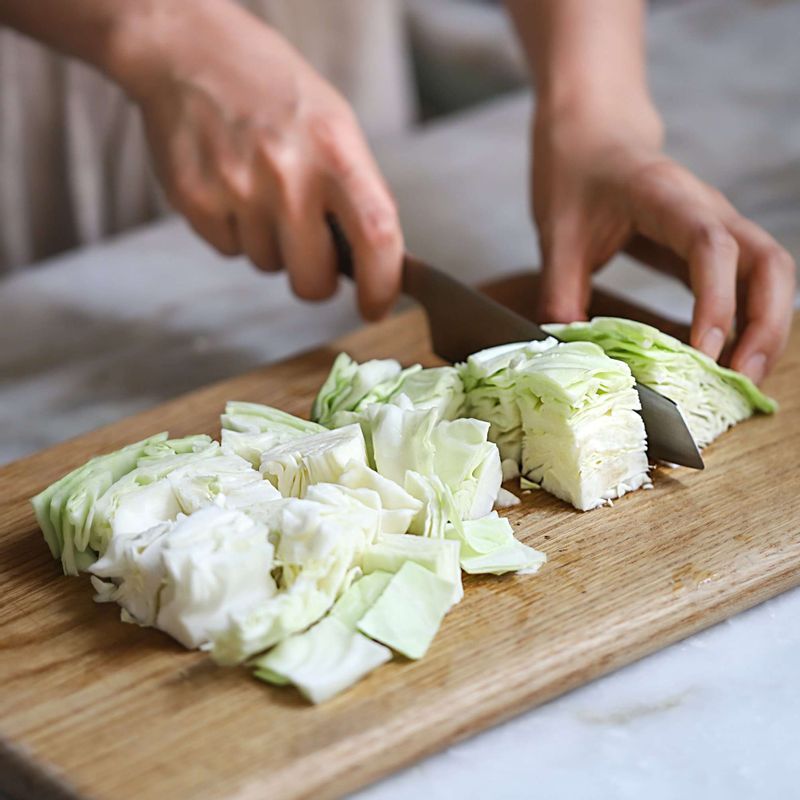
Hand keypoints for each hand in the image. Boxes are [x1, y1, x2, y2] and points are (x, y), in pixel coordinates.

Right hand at [110, 1, 402, 319]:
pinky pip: (229, 250)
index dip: (382, 284)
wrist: (188, 52)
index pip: (376, 235)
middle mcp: (287, 172)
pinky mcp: (195, 201)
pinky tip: (230, 186)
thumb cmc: (273, 92)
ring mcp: (237, 189)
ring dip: (270, 245)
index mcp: (335, 150)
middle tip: (311, 254)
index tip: (376, 306)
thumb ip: (356, 192)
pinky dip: (234, 231)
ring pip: (267, 265)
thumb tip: (377, 262)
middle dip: (315, 281)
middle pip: (313, 280)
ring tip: (260, 188)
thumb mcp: (335, 126)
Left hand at [531, 101, 795, 382]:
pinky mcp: (713, 245)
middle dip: (765, 324)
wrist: (592, 134)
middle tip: (742, 381)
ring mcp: (718, 226)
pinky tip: (728, 360)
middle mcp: (708, 209)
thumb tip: (566, 354)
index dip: (715, 301)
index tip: (704, 351)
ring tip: (743, 380)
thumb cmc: (576, 173)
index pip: (711, 246)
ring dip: (767, 327)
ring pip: (770, 274)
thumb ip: (560, 292)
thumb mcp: (557, 234)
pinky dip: (748, 321)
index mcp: (667, 197)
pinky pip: (748, 283)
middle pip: (768, 262)